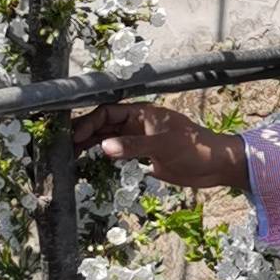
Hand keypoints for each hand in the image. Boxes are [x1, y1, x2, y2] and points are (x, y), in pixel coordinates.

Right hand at [64, 101, 248, 193]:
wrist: (216, 166)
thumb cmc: (196, 149)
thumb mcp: (164, 146)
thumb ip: (134, 146)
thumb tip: (104, 148)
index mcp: (142, 113)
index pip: (108, 113)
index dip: (89, 123)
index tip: (74, 137)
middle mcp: (138, 124)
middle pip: (104, 125)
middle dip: (84, 133)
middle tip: (63, 147)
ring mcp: (140, 140)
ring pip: (109, 139)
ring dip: (91, 145)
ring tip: (70, 156)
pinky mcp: (144, 156)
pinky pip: (119, 153)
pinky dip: (104, 156)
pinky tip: (90, 163)